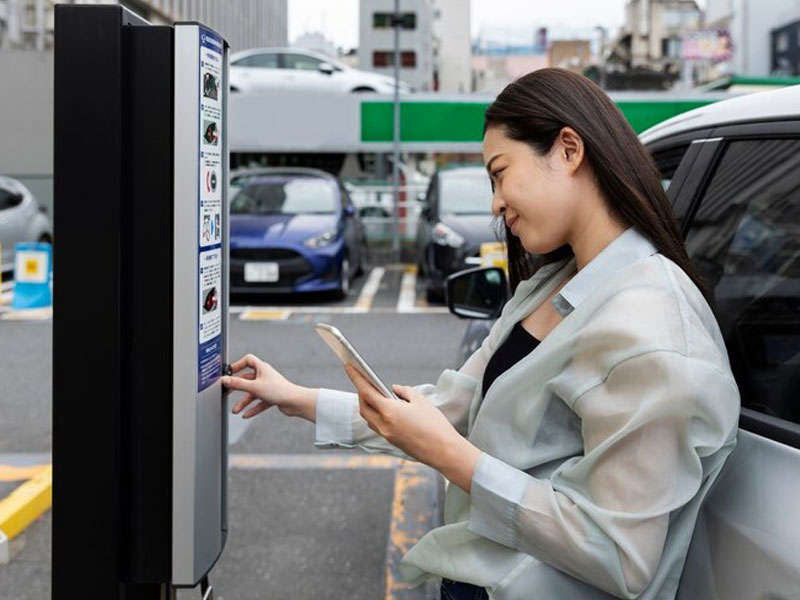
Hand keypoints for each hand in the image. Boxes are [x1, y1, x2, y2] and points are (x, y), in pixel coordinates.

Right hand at [221, 354, 315, 420]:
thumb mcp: (253, 387)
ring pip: (253, 393)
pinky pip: (259, 402)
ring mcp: (269, 387)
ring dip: (244, 402)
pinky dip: (252, 408)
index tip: (229, 372)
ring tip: (235, 410)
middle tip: (227, 391)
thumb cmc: (279, 390)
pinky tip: (246, 415)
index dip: (238, 364)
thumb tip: (224, 380)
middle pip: (247, 379)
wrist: (295, 402)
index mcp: (262, 368)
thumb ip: (237, 384)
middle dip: (237, 386)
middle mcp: (265, 376)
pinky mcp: (272, 397)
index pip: (248, 360)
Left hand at [344, 365, 481, 489]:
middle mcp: (383, 424)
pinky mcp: (392, 441)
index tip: (349, 367)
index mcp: (389, 411)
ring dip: (368, 405)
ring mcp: (386, 435)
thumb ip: (404, 391)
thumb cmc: (434, 425)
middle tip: (364, 380)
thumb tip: (393, 390)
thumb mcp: (421, 401)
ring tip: (374, 393)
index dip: (356, 378)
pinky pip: (377, 425)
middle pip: (364, 406)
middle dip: (362, 392)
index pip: (366, 391)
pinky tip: (386, 409)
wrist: (443, 451)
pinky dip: (377, 415)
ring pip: (369, 417)